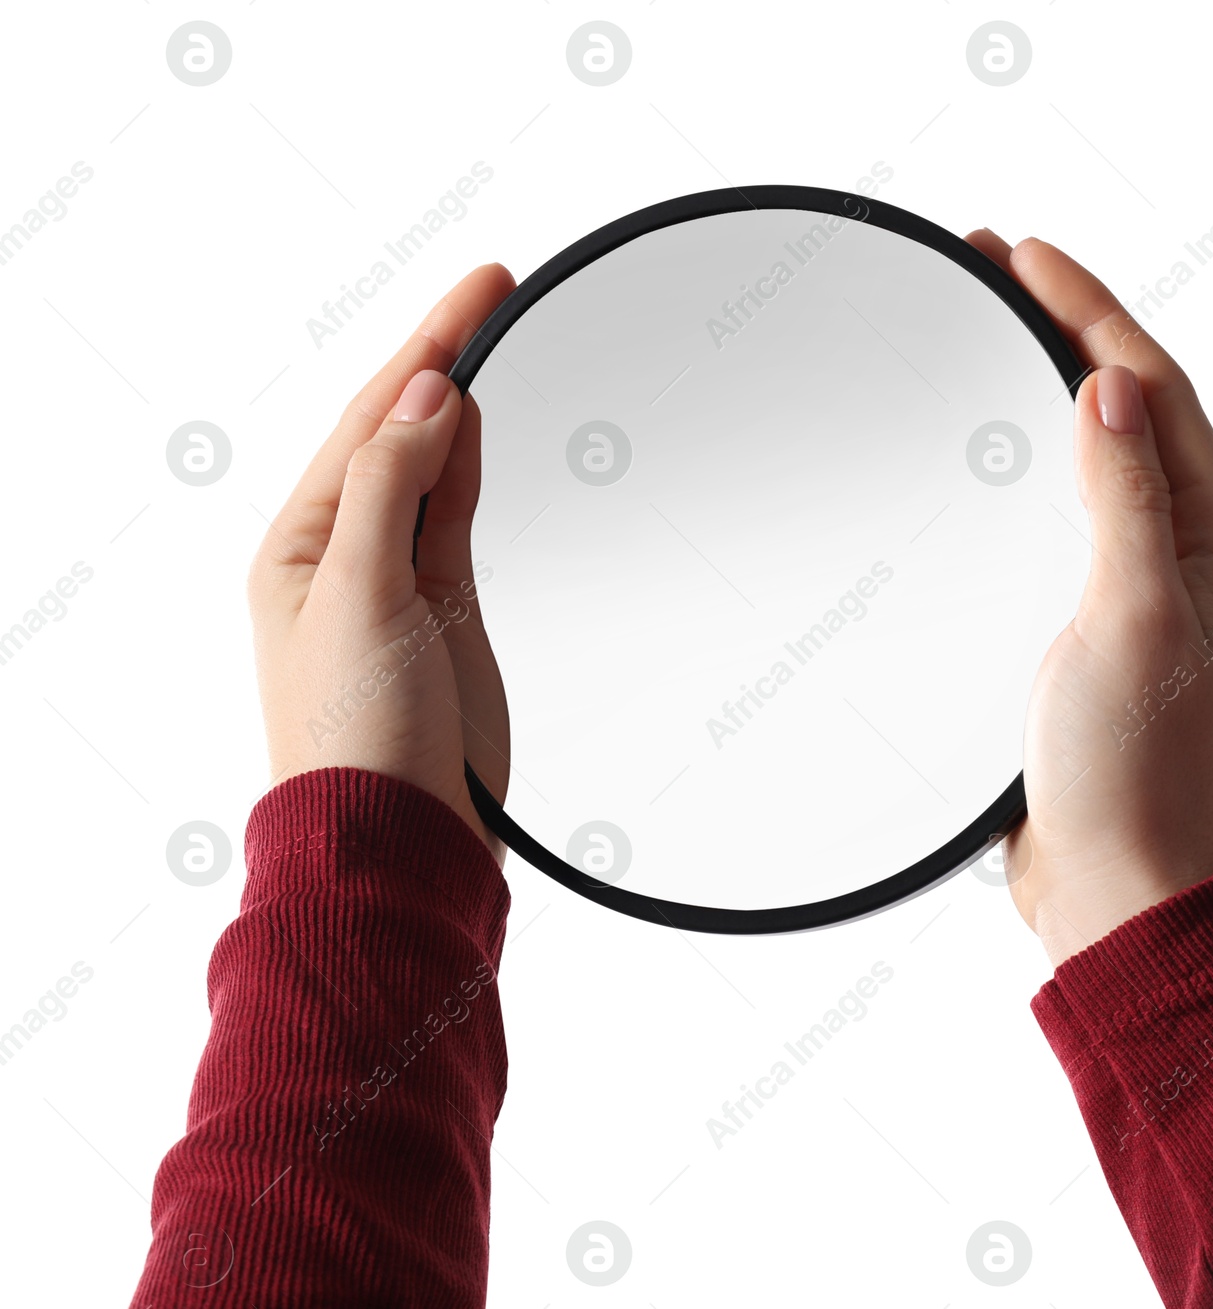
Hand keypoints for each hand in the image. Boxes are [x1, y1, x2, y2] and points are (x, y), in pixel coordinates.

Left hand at [248, 265, 516, 856]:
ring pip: (431, 467)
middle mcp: (344, 551)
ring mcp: (399, 581)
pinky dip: (469, 463)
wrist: (401, 837)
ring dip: (458, 403)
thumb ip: (391, 488)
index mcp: (301, 542)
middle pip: (399, 430)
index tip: (482, 286)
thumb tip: (427, 399)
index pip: (372, 418)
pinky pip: (456, 515)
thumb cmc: (357, 735)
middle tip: (494, 290)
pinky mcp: (447, 611)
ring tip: (489, 334)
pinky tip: (480, 423)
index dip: (427, 344)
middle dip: (442, 357)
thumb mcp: (361, 594)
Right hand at [967, 232, 1212, 966]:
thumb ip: (1126, 502)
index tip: (1022, 253)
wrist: (1109, 884)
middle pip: (1126, 407)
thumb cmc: (1132, 769)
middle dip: (1062, 329)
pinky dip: (1018, 467)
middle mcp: (1182, 552)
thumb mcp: (1133, 619)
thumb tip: (1109, 390)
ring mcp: (1133, 587)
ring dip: (1039, 388)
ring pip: (1090, 457)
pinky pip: (1056, 515)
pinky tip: (976, 456)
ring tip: (980, 332)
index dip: (1091, 310)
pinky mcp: (1084, 623)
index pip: (1155, 391)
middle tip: (990, 269)